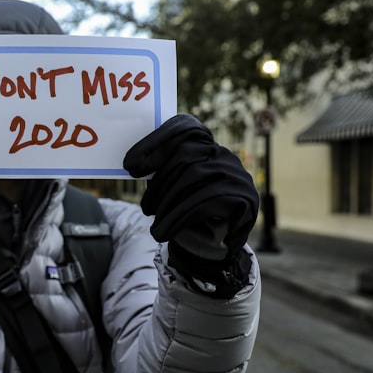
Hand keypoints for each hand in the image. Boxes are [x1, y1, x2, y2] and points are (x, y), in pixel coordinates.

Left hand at [123, 114, 258, 294]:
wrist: (222, 244)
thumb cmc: (191, 211)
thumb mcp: (175, 188)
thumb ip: (162, 172)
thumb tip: (134, 164)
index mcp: (206, 146)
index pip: (185, 128)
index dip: (155, 141)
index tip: (129, 166)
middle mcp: (223, 155)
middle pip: (184, 155)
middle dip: (159, 184)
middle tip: (145, 208)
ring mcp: (236, 174)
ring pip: (193, 177)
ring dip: (168, 205)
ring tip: (156, 227)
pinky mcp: (244, 196)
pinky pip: (206, 200)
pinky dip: (179, 218)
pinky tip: (165, 232)